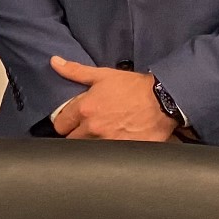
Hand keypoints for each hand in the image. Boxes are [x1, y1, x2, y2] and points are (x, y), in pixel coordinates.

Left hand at [48, 56, 176, 140]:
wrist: (164, 100)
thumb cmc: (134, 87)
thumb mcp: (103, 75)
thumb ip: (75, 71)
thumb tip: (55, 62)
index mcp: (84, 109)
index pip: (60, 124)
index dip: (65, 122)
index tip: (72, 120)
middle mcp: (93, 128)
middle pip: (71, 140)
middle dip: (75, 134)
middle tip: (86, 127)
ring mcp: (108, 142)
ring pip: (87, 149)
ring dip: (90, 143)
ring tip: (102, 135)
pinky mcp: (123, 151)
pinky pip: (107, 156)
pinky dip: (107, 152)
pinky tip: (114, 142)